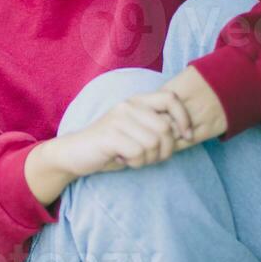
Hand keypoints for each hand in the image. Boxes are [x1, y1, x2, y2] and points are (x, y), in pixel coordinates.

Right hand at [61, 88, 194, 177]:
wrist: (74, 153)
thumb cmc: (110, 146)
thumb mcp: (136, 132)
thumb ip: (156, 128)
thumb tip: (184, 134)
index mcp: (137, 101)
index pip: (171, 98)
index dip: (184, 118)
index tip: (186, 136)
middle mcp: (128, 105)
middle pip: (165, 128)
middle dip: (165, 150)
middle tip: (150, 157)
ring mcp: (118, 118)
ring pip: (153, 143)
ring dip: (148, 158)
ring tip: (133, 157)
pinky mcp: (110, 135)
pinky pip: (139, 152)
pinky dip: (135, 162)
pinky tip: (123, 159)